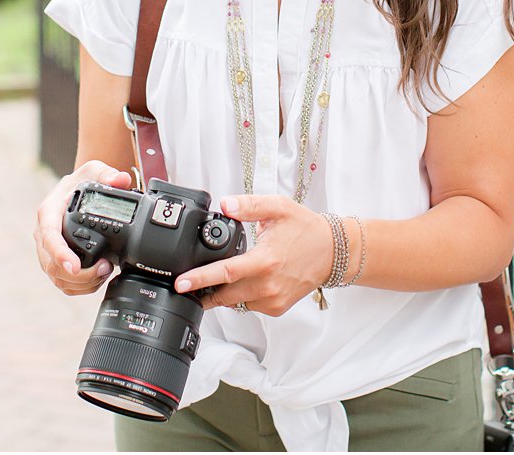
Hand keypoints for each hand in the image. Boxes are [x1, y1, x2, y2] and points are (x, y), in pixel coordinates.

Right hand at [34, 160, 134, 295]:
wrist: (74, 192)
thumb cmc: (80, 182)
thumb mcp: (93, 170)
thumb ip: (107, 174)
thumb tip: (121, 180)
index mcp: (48, 213)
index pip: (49, 237)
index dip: (60, 254)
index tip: (74, 266)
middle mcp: (43, 234)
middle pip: (51, 265)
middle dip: (79, 274)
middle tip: (105, 268)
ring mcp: (48, 251)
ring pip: (57, 278)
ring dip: (81, 283)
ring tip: (105, 272)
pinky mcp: (55, 262)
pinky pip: (62, 283)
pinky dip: (80, 287)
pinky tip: (97, 280)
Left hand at [173, 195, 332, 315]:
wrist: (332, 252)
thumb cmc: (305, 229)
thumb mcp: (278, 207)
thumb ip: (249, 205)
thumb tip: (224, 204)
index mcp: (265, 260)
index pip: (225, 272)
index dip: (200, 279)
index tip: (181, 283)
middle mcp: (268, 285)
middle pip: (224, 294)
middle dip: (203, 290)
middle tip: (188, 283)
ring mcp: (272, 300)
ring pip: (235, 301)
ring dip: (223, 292)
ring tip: (220, 276)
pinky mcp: (277, 308)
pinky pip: (249, 305)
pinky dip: (241, 295)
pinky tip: (246, 280)